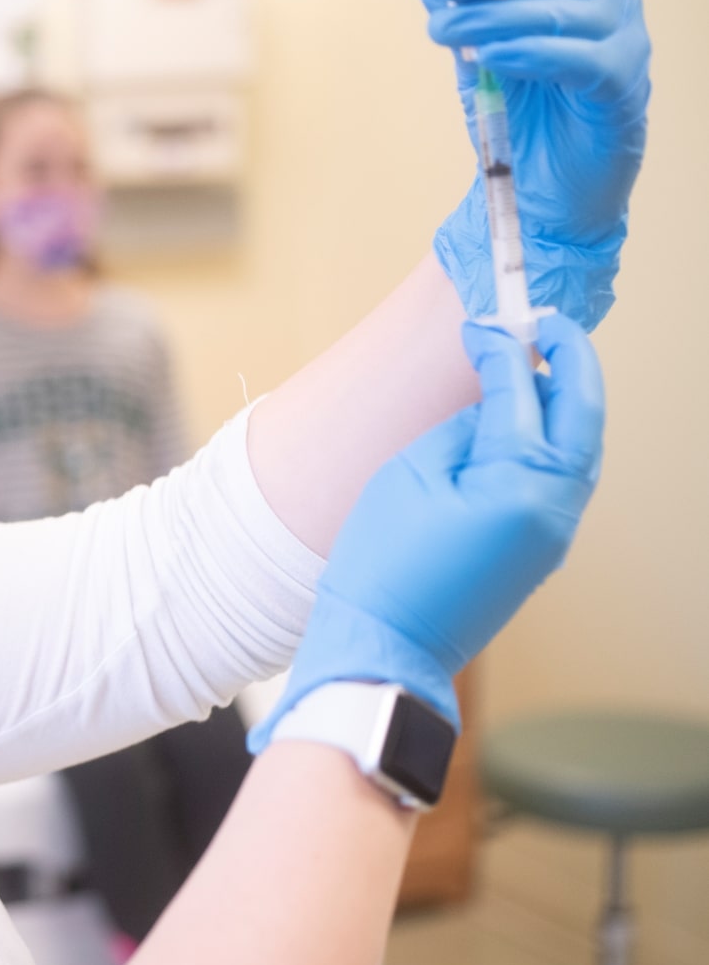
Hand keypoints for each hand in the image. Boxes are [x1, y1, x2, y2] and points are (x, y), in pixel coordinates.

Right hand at [249, 313, 603, 749]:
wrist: (384, 645)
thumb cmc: (383, 563)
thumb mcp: (411, 475)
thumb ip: (464, 430)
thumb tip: (494, 408)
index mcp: (520, 485)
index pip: (524, 391)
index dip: (508, 346)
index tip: (490, 320)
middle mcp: (554, 508)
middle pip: (581, 414)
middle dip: (569, 361)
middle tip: (546, 323)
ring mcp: (554, 534)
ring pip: (580, 448)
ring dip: (565, 400)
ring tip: (536, 362)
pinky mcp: (541, 551)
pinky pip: (561, 480)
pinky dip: (552, 440)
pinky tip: (523, 422)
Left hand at [424, 0, 649, 330]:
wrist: (547, 197)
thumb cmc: (521, 124)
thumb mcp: (483, 63)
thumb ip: (468, 23)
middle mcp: (608, 5)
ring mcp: (623, 44)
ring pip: (560, 13)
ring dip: (493, 19)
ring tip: (444, 29)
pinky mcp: (622, 89)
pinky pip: (579, 61)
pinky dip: (531, 54)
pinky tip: (489, 58)